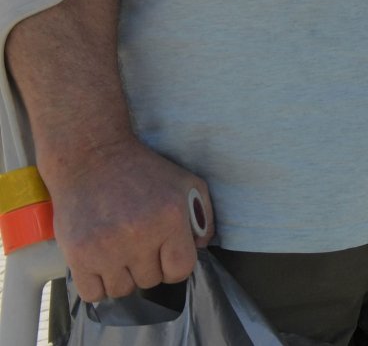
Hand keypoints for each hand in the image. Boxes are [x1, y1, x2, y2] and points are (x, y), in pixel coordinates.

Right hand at [47, 137, 211, 301]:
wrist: (92, 157)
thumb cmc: (143, 171)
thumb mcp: (186, 183)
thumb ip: (204, 217)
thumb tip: (200, 249)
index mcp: (171, 218)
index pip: (180, 270)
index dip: (175, 266)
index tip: (165, 255)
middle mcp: (140, 236)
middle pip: (151, 281)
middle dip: (148, 267)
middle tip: (138, 245)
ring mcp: (106, 248)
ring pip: (122, 290)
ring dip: (122, 277)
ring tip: (118, 252)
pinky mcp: (78, 255)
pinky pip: (93, 294)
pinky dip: (97, 286)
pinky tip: (100, 265)